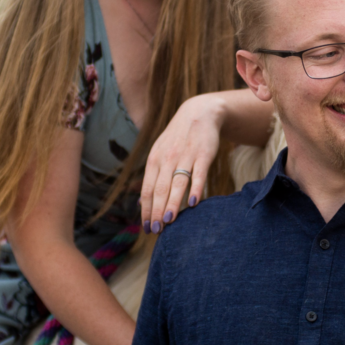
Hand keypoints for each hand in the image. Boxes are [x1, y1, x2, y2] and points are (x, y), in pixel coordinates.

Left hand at [139, 94, 224, 233]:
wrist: (199, 113)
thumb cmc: (178, 138)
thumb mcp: (160, 152)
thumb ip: (152, 176)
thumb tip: (141, 202)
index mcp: (154, 160)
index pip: (147, 189)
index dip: (146, 210)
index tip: (146, 228)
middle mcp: (167, 158)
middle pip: (160, 189)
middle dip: (156, 211)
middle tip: (156, 231)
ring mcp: (185, 156)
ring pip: (177, 183)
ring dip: (172, 203)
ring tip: (168, 221)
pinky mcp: (203, 154)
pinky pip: (198, 174)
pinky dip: (196, 189)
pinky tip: (193, 203)